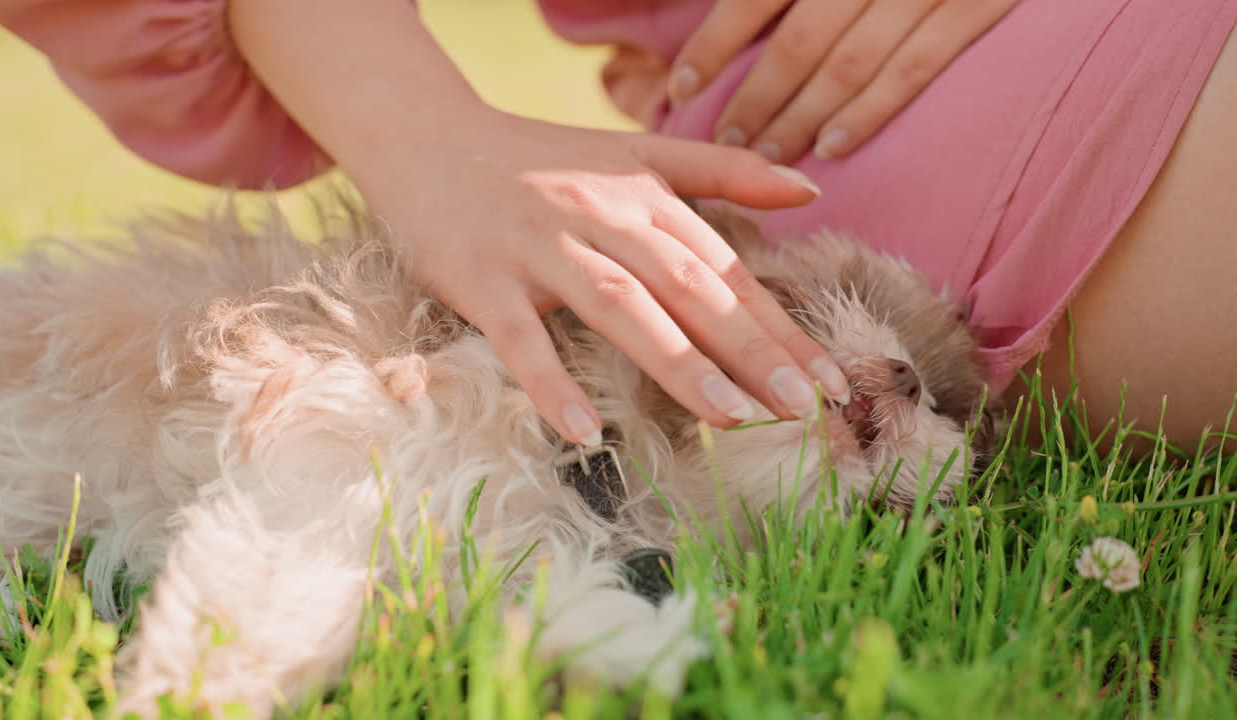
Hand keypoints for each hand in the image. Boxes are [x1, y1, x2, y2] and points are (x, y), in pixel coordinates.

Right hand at [228, 0, 849, 447]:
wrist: (426, 137)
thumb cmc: (539, 161)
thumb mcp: (634, 154)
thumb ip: (722, 170)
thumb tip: (810, 189)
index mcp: (643, 194)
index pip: (725, 267)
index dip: (780, 325)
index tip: (831, 379)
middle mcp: (599, 215)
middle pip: (687, 287)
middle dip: (751, 349)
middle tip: (804, 408)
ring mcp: (539, 247)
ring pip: (620, 305)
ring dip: (678, 362)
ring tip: (733, 418)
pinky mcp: (481, 279)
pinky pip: (519, 338)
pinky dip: (550, 383)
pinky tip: (583, 431)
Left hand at [667, 0, 1020, 161]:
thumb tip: (723, 33)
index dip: (714, 43)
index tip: (678, 89)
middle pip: (800, 36)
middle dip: (754, 96)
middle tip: (723, 143)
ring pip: (851, 59)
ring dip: (801, 114)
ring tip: (763, 153)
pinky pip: (920, 62)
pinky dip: (872, 108)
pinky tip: (833, 146)